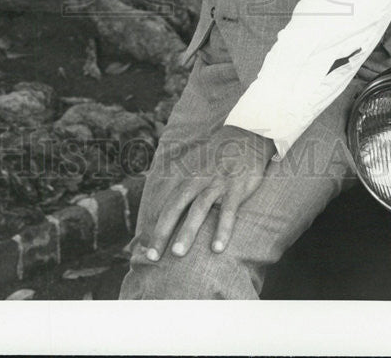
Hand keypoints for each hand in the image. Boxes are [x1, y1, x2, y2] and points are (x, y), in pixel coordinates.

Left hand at [146, 125, 275, 260]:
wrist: (247, 135)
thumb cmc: (220, 157)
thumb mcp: (198, 165)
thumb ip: (185, 182)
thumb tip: (167, 205)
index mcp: (188, 177)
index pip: (167, 204)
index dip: (154, 225)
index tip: (144, 247)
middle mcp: (199, 180)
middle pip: (176, 206)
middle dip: (162, 231)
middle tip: (151, 256)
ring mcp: (217, 183)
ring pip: (199, 208)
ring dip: (187, 231)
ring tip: (177, 254)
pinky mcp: (236, 187)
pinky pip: (228, 211)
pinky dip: (222, 229)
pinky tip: (216, 249)